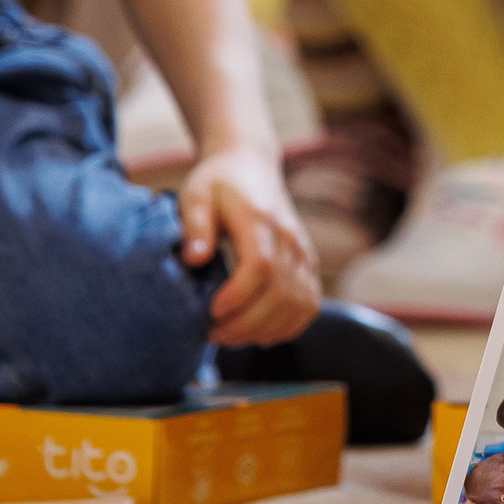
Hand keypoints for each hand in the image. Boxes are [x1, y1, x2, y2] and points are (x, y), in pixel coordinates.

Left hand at [180, 145, 319, 348]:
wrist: (252, 167)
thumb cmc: (218, 184)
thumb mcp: (195, 195)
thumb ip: (194, 226)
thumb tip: (193, 260)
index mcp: (260, 220)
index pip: (261, 265)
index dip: (239, 295)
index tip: (212, 312)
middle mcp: (289, 239)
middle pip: (281, 292)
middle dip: (246, 323)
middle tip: (213, 334)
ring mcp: (304, 253)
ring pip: (299, 304)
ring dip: (266, 329)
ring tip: (232, 337)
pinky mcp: (309, 265)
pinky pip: (310, 305)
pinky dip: (288, 326)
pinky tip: (261, 334)